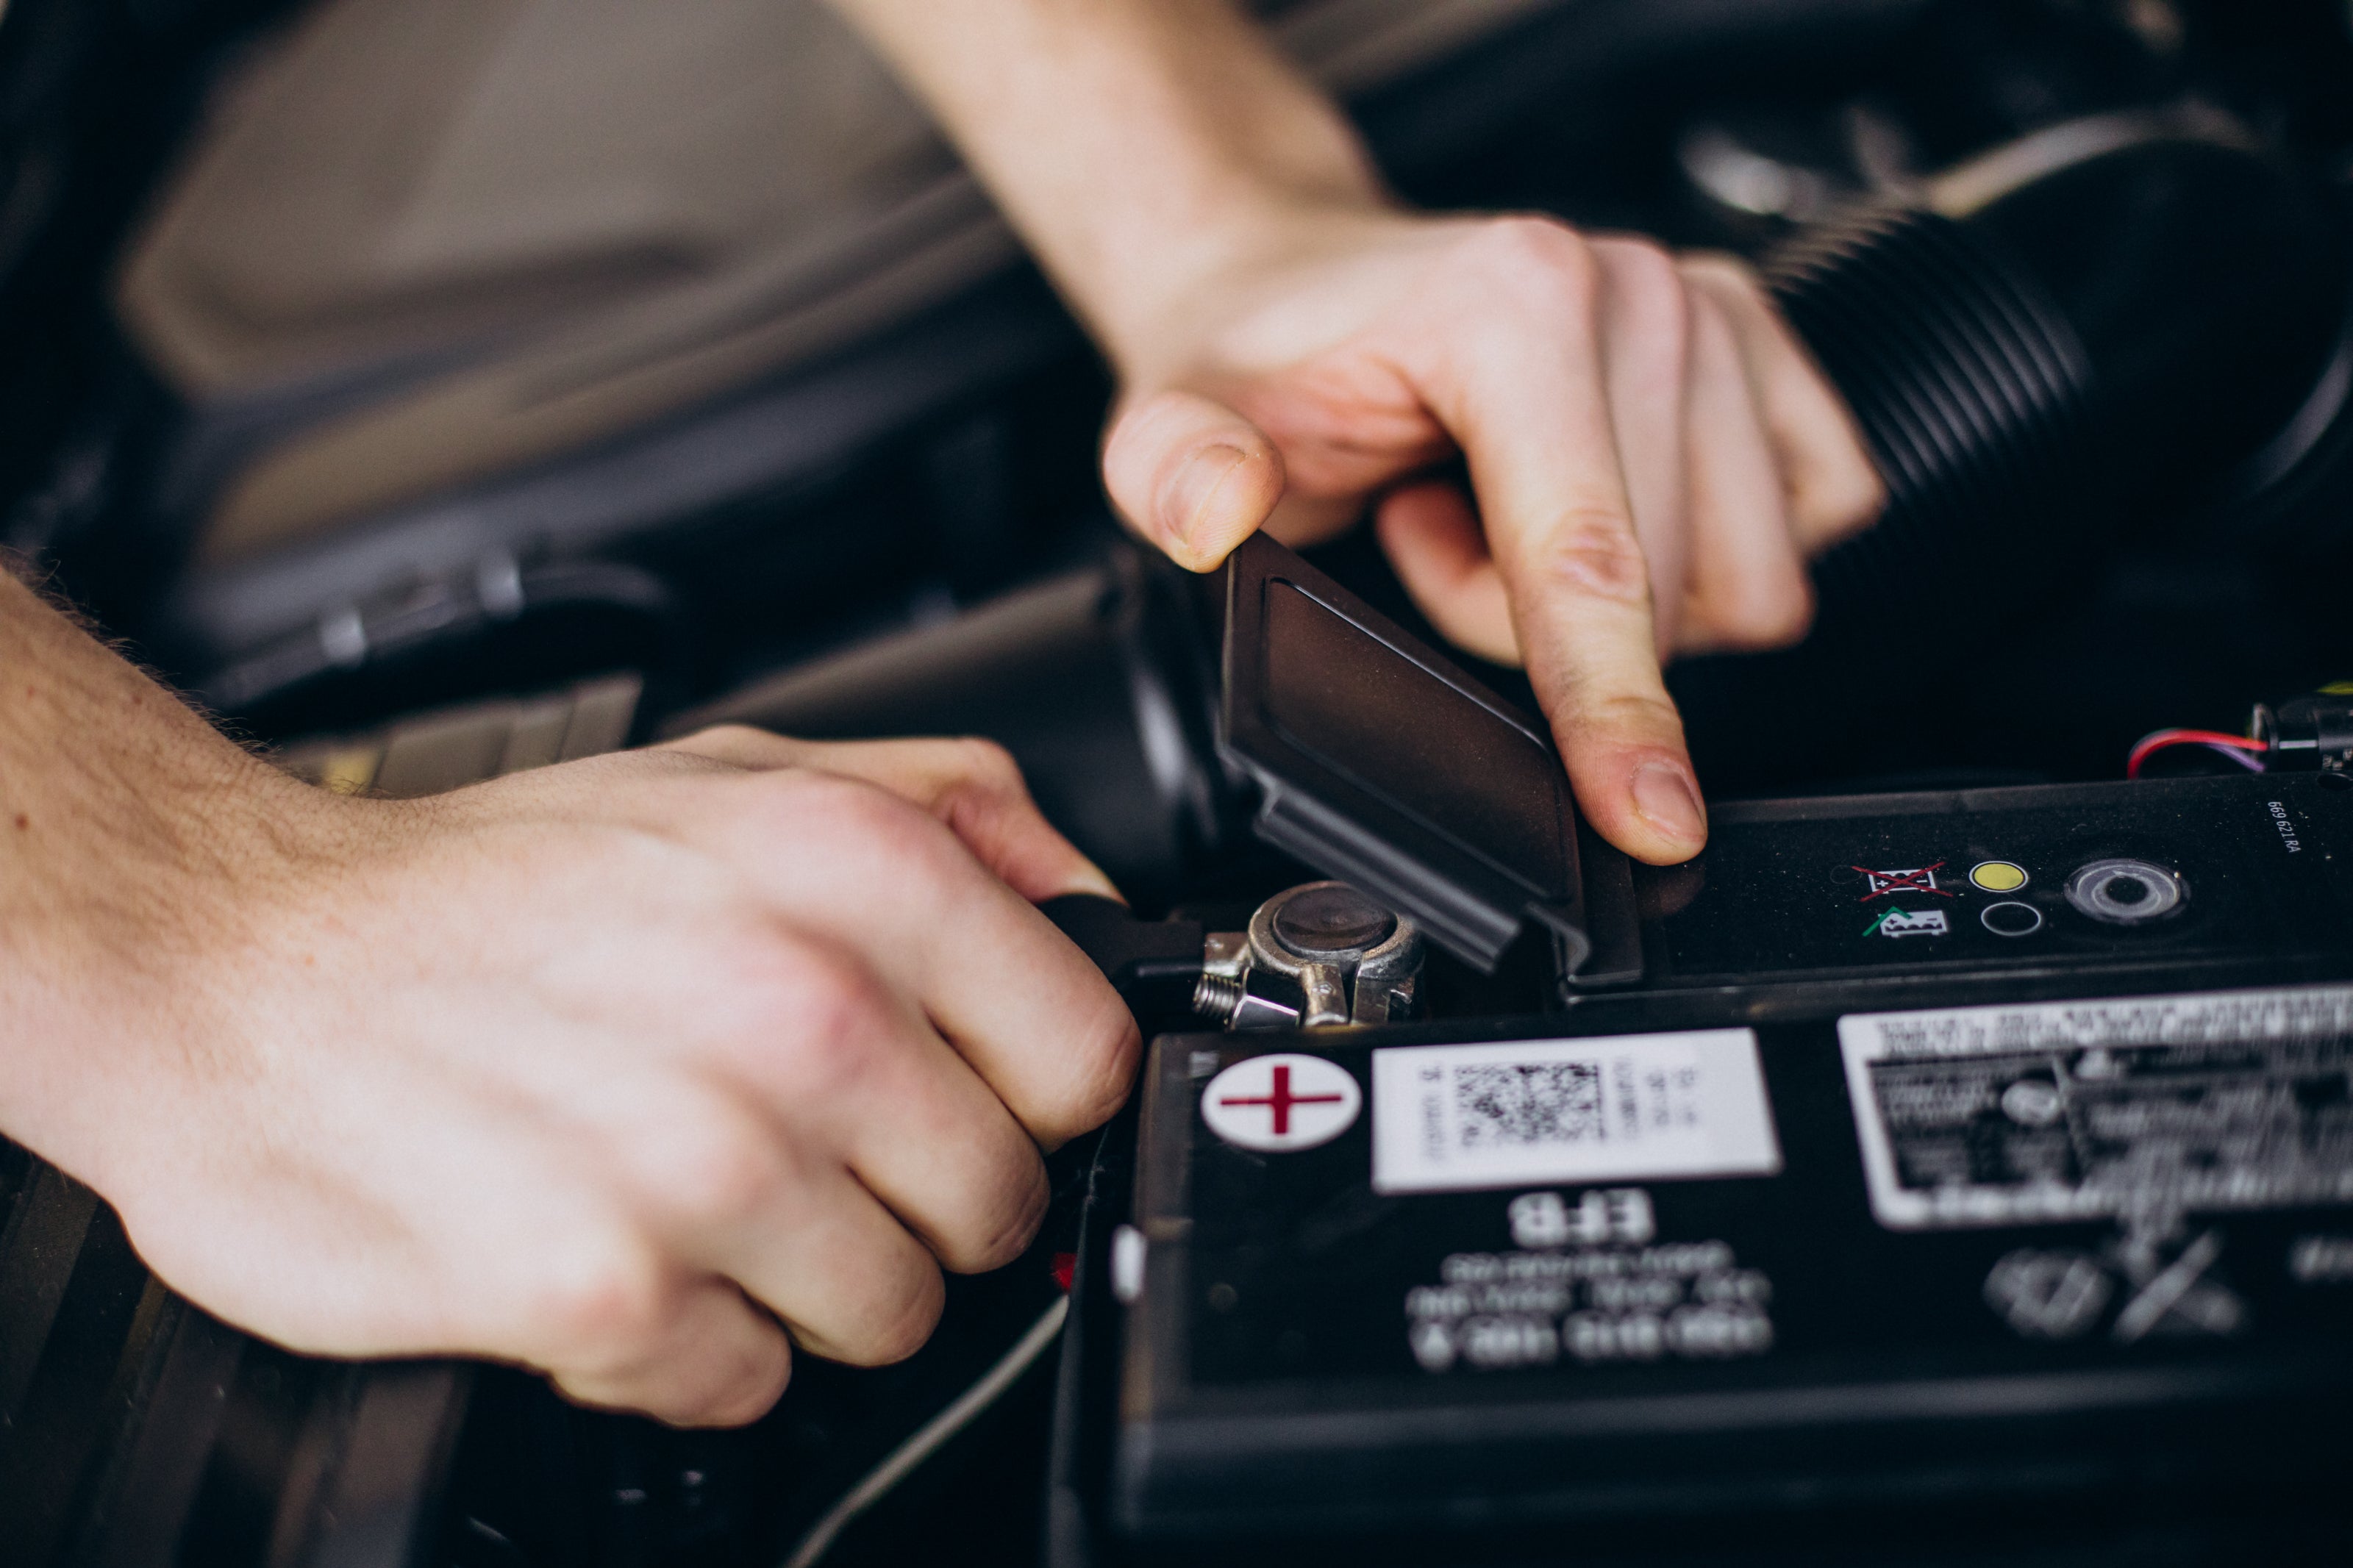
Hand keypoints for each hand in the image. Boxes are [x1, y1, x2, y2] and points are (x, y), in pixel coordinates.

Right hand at [13, 720, 1134, 1426]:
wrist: (233, 962)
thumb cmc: (486, 885)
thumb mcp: (736, 771)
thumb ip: (949, 808)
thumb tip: (1088, 899)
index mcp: (858, 872)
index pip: (1088, 1058)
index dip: (1028, 1094)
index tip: (964, 1096)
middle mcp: (802, 1010)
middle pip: (998, 1204)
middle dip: (913, 1198)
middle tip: (799, 1148)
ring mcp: (709, 1160)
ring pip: (892, 1313)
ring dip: (802, 1279)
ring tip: (690, 1191)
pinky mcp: (607, 1290)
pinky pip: (748, 1382)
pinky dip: (688, 1342)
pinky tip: (613, 1244)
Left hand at [1102, 216, 1882, 864]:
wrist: (1293, 278)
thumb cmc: (1257, 358)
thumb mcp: (1171, 421)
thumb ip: (1176, 470)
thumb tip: (1218, 505)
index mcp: (1514, 303)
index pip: (1588, 560)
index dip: (1615, 709)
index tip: (1652, 821)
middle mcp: (1636, 290)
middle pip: (1667, 596)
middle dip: (1535, 623)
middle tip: (1426, 535)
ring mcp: (1711, 307)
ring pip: (1742, 579)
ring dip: (1616, 597)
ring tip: (1493, 514)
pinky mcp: (1761, 344)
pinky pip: (1808, 522)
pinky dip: (1698, 558)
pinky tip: (1586, 504)